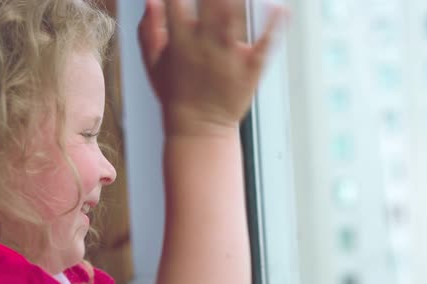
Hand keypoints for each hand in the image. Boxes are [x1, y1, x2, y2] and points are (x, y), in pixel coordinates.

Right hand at [138, 0, 286, 135]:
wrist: (200, 128)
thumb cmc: (175, 94)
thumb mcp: (153, 64)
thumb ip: (148, 30)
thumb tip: (151, 0)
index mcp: (180, 43)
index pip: (176, 4)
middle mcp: (205, 47)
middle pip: (210, 5)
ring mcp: (230, 57)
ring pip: (235, 17)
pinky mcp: (251, 68)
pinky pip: (266, 42)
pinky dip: (274, 22)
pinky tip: (279, 7)